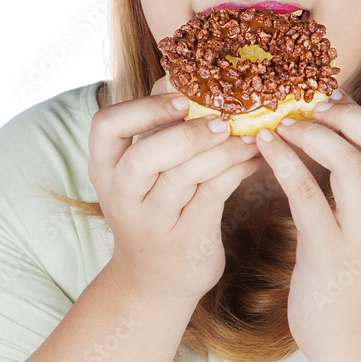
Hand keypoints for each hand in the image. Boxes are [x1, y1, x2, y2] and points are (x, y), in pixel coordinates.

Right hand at [88, 76, 262, 310]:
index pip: (106, 127)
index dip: (143, 108)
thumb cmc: (153, 212)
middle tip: (221, 120)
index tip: (179, 98)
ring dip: (222, 150)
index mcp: (105, 170)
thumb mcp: (140, 175)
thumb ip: (155, 131)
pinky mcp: (186, 241)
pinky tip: (254, 159)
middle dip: (186, 133)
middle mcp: (122, 197)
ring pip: (184, 177)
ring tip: (250, 135)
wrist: (153, 284)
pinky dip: (236, 171)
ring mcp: (152, 223)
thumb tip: (183, 77)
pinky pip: (213, 197)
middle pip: (144, 157)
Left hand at [254, 92, 360, 361]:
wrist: (357, 351)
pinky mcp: (331, 255)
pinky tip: (265, 147)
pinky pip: (306, 193)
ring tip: (281, 124)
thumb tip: (342, 135)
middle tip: (310, 103)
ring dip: (310, 134)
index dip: (360, 116)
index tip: (330, 101)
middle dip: (345, 114)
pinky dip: (284, 162)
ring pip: (346, 161)